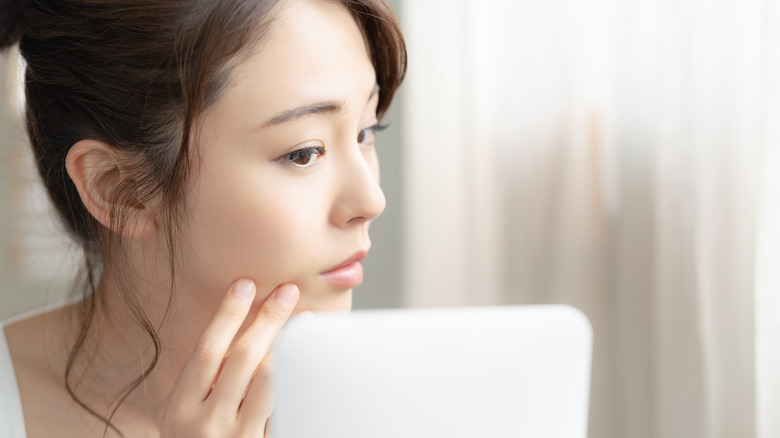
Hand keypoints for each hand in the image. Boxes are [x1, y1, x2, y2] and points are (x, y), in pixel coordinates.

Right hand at [159, 279, 299, 436]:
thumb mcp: (184, 416)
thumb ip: (203, 382)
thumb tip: (237, 326)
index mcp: (179, 409)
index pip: (206, 350)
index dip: (226, 314)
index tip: (246, 283)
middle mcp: (205, 425)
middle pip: (241, 359)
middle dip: (266, 320)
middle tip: (287, 291)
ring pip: (268, 382)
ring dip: (289, 345)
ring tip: (305, 319)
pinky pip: (284, 410)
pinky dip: (297, 381)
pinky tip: (310, 359)